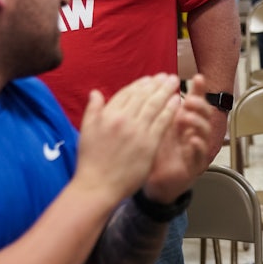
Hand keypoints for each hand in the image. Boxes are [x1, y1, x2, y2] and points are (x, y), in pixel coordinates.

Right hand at [73, 74, 181, 205]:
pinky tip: (177, 101)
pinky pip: (163, 122)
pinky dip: (170, 109)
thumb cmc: (90, 161)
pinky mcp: (149, 144)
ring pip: (155, 105)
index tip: (149, 79)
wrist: (97, 187)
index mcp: (107, 115)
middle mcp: (123, 120)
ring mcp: (137, 131)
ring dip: (166, 91)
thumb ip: (93, 110)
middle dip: (157, 84)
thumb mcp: (85, 131)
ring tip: (174, 83)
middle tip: (167, 76)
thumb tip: (96, 92)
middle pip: (144, 96)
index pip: (127, 93)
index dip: (140, 84)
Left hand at [143, 74, 213, 202]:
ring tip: (186, 117)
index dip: (198, 90)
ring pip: (205, 131)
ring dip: (197, 121)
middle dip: (199, 104)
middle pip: (205, 114)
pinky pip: (200, 153)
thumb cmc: (156, 155)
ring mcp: (196, 148)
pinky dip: (198, 145)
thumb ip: (155, 111)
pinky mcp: (195, 165)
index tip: (197, 77)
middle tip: (188, 100)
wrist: (155, 183)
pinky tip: (192, 140)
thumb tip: (148, 87)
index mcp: (184, 122)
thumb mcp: (154, 129)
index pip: (194, 102)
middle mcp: (193, 133)